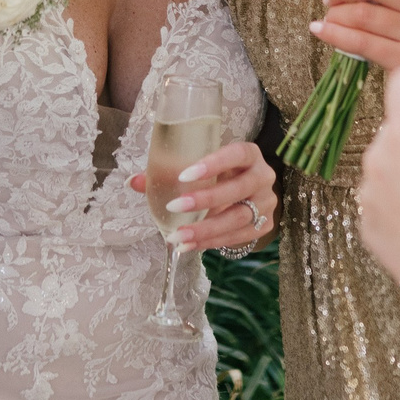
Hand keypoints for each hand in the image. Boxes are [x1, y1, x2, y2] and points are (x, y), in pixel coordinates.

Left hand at [130, 139, 276, 251]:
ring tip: (178, 237)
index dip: (214, 163)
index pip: (237, 154)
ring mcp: (266, 204)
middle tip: (174, 208)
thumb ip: (168, 173)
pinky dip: (211, 242)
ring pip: (238, 218)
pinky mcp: (263, 226)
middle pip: (238, 189)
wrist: (248, 196)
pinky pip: (237, 237)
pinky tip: (190, 245)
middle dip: (205, 200)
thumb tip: (133, 182)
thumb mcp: (200, 169)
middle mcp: (263, 177)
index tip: (185, 175)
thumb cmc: (219, 176)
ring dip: (206, 229)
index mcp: (248, 155)